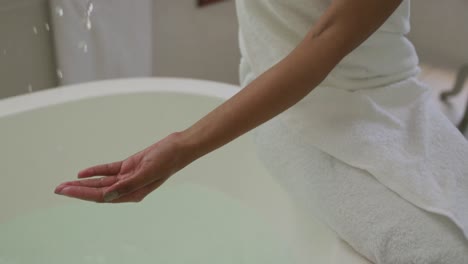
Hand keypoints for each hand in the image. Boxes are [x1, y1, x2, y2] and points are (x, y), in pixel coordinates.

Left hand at [54, 133, 190, 202]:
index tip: (65, 190)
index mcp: (132, 193)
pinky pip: (109, 170)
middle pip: (98, 191)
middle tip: (58, 188)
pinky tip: (83, 172)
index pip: (101, 196)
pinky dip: (96, 171)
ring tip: (66, 183)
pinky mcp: (129, 165)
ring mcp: (128, 176)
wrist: (179, 147)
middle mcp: (128, 187)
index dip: (82, 194)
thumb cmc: (167, 160)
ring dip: (84, 182)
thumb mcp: (147, 172)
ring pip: (101, 181)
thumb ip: (127, 185)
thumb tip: (106, 196)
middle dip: (78, 190)